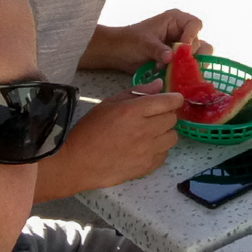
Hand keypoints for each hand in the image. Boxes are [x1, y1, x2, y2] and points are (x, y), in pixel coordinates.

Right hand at [49, 79, 183, 193]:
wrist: (77, 163)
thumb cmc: (90, 130)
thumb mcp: (109, 103)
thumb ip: (137, 92)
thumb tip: (159, 85)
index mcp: (133, 111)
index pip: (169, 102)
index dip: (174, 99)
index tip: (172, 99)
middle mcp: (144, 130)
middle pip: (172, 119)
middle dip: (167, 115)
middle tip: (154, 117)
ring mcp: (147, 150)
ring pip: (172, 137)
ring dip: (165, 133)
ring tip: (151, 133)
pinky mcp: (146, 166)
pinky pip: (165, 154)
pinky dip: (159, 150)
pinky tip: (146, 148)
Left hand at [87, 9, 209, 72]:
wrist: (117, 53)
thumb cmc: (129, 41)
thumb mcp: (144, 43)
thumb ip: (158, 50)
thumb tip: (171, 58)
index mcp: (176, 20)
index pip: (195, 25)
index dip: (192, 37)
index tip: (183, 49)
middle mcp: (182, 32)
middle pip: (200, 42)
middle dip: (192, 54)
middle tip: (180, 63)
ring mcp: (180, 47)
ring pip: (197, 57)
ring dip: (188, 65)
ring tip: (174, 70)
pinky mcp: (177, 60)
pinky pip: (188, 67)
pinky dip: (183, 73)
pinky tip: (172, 76)